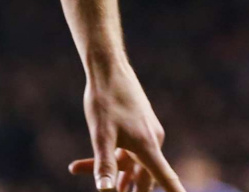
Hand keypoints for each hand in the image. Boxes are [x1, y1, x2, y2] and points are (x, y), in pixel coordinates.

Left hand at [67, 59, 183, 191]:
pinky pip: (125, 150)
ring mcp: (145, 134)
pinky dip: (109, 159)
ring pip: (130, 164)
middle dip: (133, 190)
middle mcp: (152, 142)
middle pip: (145, 177)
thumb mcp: (101, 135)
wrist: (108, 69)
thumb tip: (105, 191)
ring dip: (116, 177)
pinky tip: (80, 167)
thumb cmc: (105, 100)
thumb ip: (104, 164)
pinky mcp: (137, 127)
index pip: (167, 178)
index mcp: (148, 147)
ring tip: (105, 191)